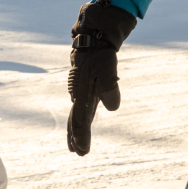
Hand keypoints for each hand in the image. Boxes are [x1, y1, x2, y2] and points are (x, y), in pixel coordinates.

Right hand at [65, 0, 135, 155]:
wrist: (94, 35)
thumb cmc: (101, 53)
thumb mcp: (108, 69)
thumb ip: (110, 89)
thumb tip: (112, 108)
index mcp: (82, 92)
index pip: (80, 119)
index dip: (81, 136)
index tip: (83, 151)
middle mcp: (78, 93)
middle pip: (74, 120)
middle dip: (76, 137)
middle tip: (79, 153)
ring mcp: (80, 90)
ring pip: (75, 114)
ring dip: (75, 130)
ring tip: (76, 144)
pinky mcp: (84, 86)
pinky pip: (79, 106)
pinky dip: (79, 118)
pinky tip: (82, 122)